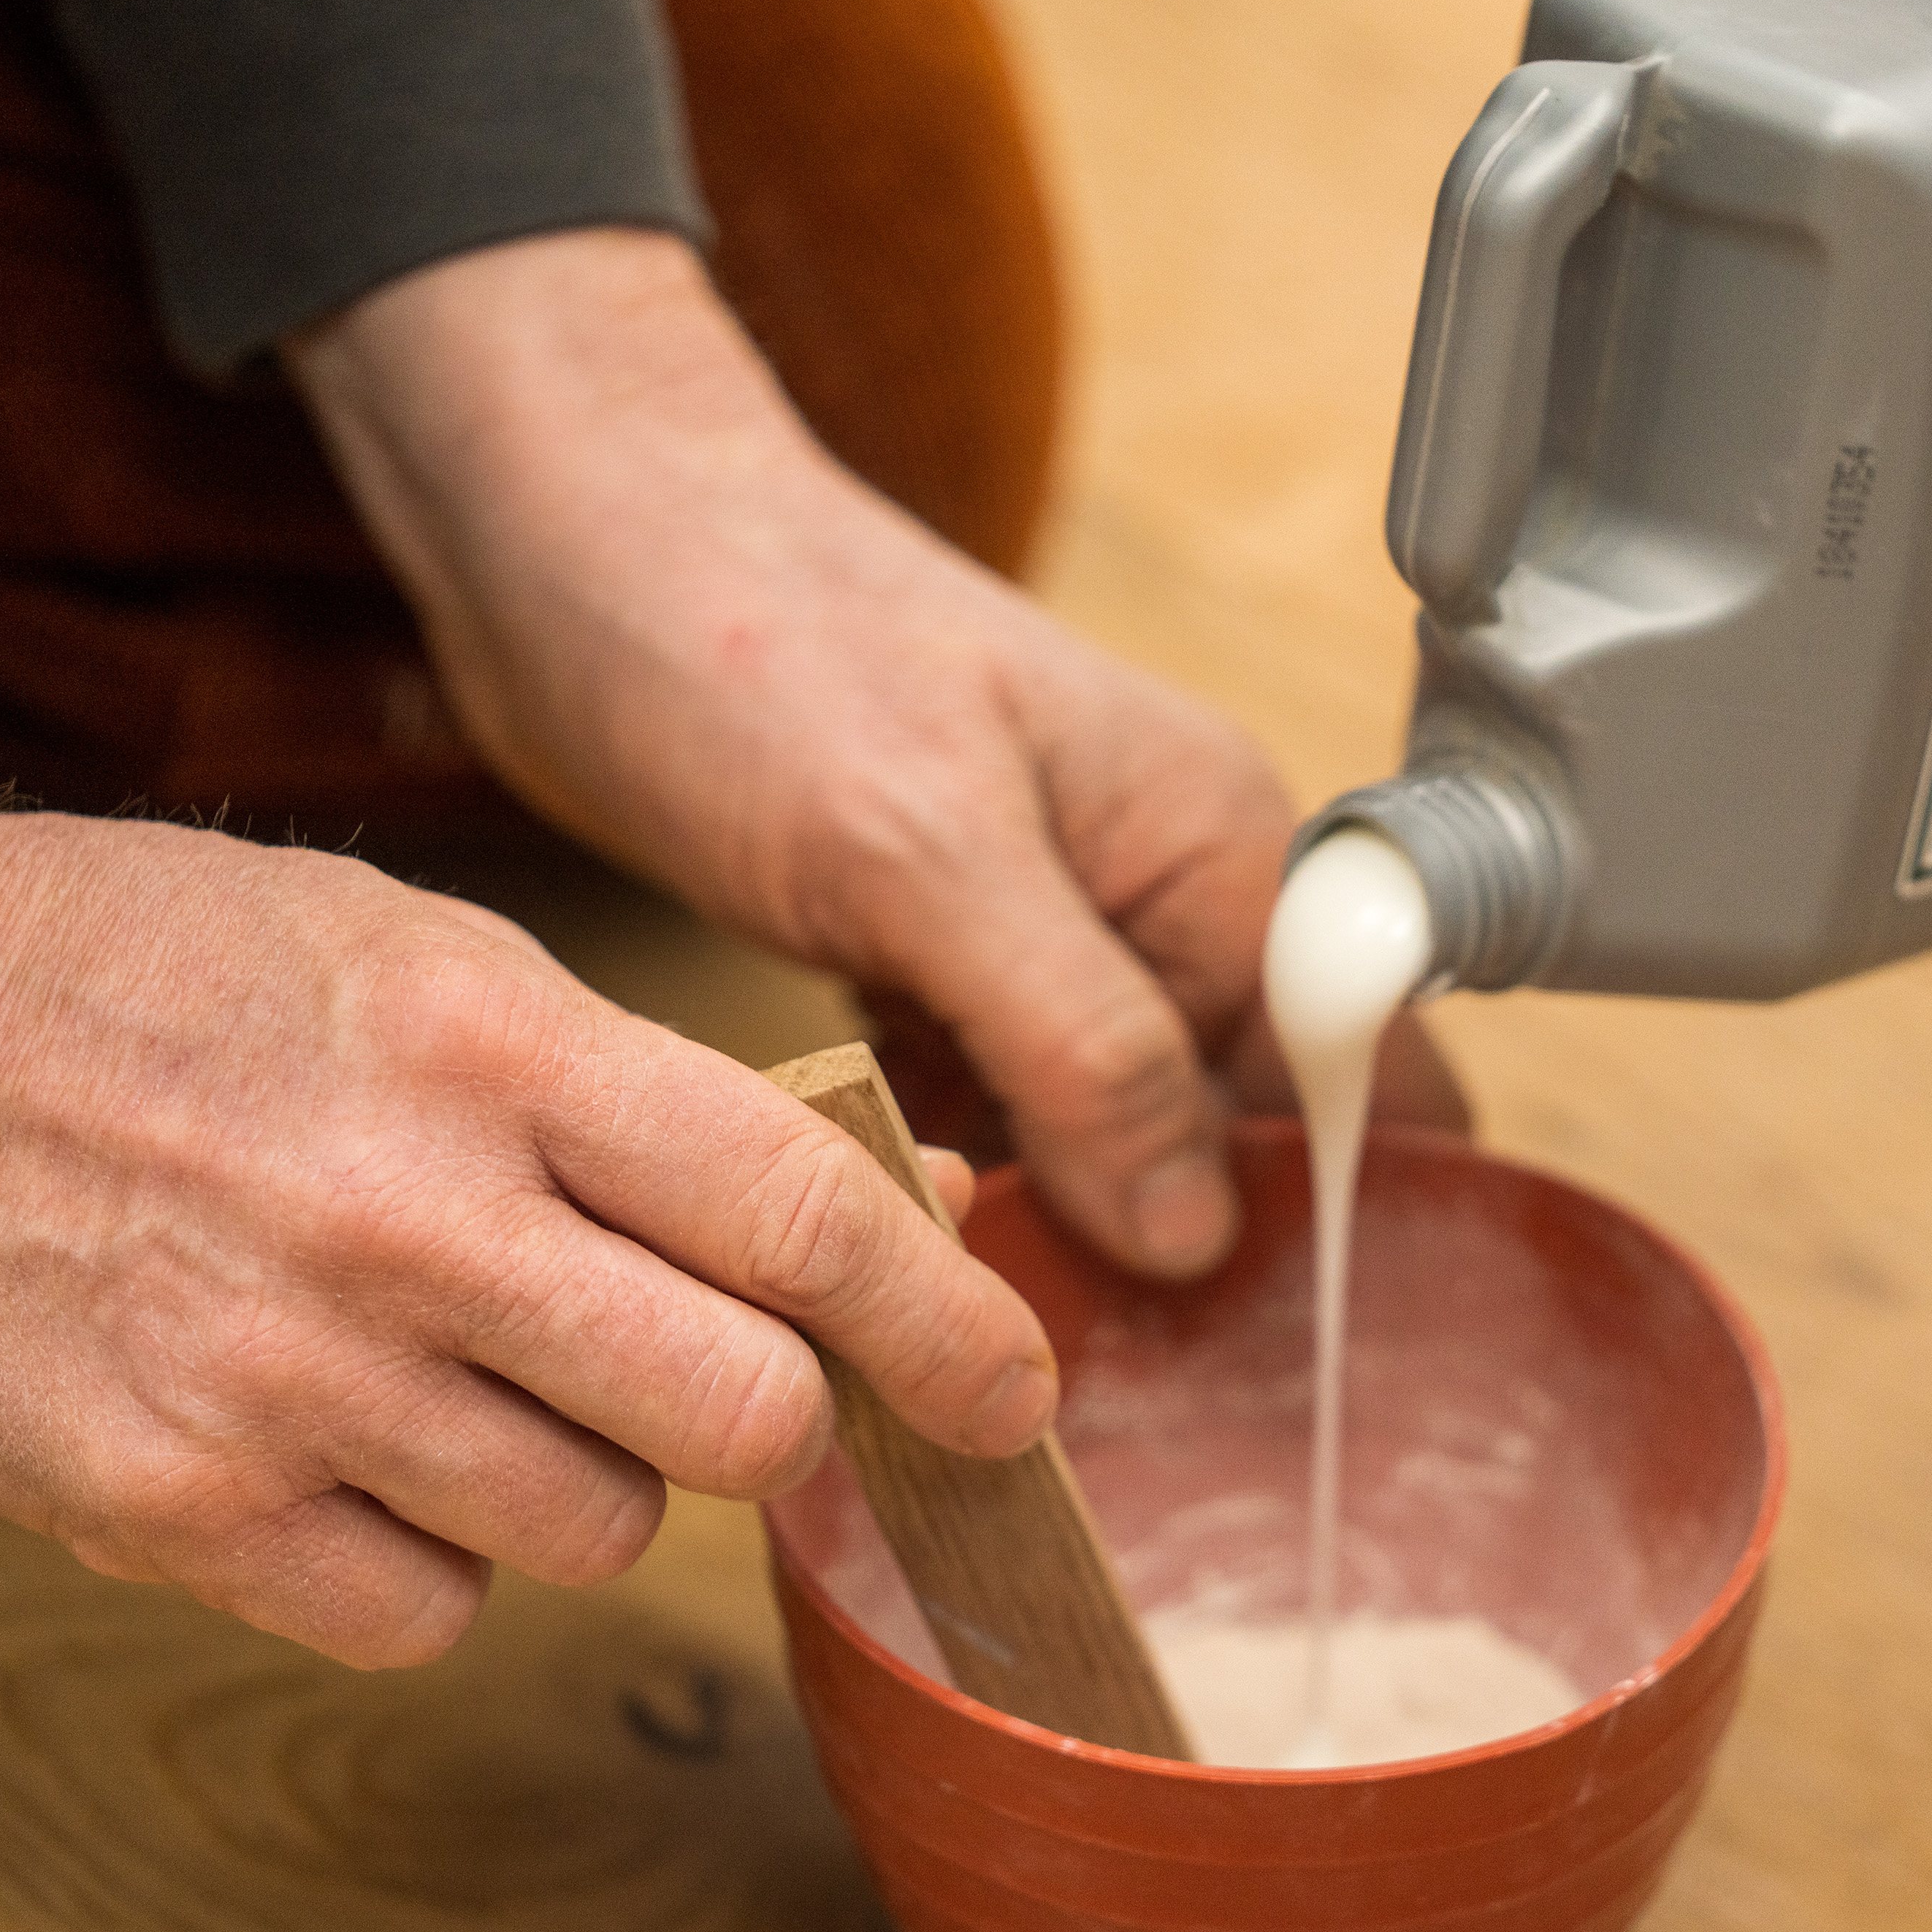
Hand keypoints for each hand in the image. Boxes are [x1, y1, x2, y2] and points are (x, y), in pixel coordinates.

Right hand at [0, 755, 1056, 1666]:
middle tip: (711, 1383)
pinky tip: (344, 1450)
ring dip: (576, 1478)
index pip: (806, 1217)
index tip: (1014, 1391)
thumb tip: (881, 1212)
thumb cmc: (147, 971)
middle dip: (766, 1420)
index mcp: (492, 1044)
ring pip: (590, 1531)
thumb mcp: (421, 947)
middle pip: (742, 1418)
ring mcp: (287, 1377)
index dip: (954, 1325)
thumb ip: (638, 1095)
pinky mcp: (171, 1506)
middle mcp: (410, 1218)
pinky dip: (423, 1561)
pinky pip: (422, 1614)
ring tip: (454, 1370)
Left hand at [284, 228, 1465, 1284]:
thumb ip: (1085, 1043)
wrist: (566, 538)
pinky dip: (968, 1183)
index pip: (1365, 1073)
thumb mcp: (929, 856)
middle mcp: (1158, 898)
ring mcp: (1045, 932)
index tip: (1270, 1370)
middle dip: (1193, 1262)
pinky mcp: (934, 960)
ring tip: (998, 1356)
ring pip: (1111, 1140)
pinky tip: (912, 1261)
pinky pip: (997, 1112)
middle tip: (1109, 1393)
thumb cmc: (747, 640)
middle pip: (1241, 1133)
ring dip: (1066, 1238)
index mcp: (1218, 849)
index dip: (1347, 1221)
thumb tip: (1198, 1229)